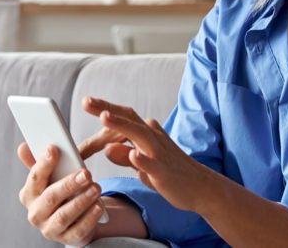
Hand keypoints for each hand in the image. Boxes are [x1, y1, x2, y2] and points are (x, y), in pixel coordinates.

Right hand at [17, 143, 105, 246]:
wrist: (72, 220)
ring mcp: (50, 229)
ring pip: (64, 216)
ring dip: (81, 201)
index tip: (54, 149)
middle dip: (68, 184)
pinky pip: (78, 230)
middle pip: (50, 198)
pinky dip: (89, 218)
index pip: (34, 178)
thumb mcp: (51, 178)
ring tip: (96, 188)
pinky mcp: (67, 239)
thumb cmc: (60, 193)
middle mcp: (36, 213)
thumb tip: (23, 147)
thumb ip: (40, 162)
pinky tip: (98, 206)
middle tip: (86, 173)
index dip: (43, 164)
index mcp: (29, 194)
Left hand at [85, 97, 214, 212]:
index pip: (123, 117)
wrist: (200, 187)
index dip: (104, 110)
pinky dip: (142, 158)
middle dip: (107, 109)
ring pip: (139, 134)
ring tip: (104, 117)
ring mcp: (159, 153)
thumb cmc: (169, 173)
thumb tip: (106, 148)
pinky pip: (152, 164)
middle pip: (128, 118)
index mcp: (147, 133)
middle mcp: (153, 137)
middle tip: (87, 102)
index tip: (87, 102)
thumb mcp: (141, 164)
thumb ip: (124, 155)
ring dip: (121, 125)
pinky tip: (132, 154)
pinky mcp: (164, 171)